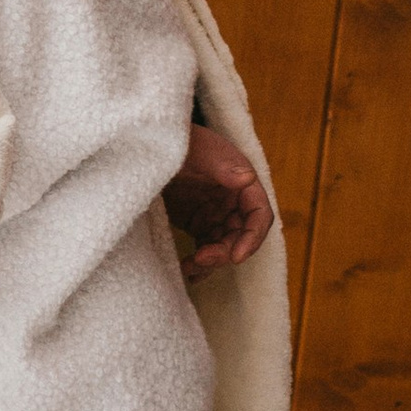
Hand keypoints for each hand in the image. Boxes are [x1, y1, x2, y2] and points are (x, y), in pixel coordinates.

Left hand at [166, 121, 272, 275]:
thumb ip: (222, 164)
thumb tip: (247, 179)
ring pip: (224, 247)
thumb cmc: (180, 139)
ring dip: (210, 261)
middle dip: (225, 253)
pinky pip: (206, 248)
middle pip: (241, 237)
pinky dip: (199, 262)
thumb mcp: (199, 149)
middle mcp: (234, 201)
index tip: (237, 257)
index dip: (252, 238)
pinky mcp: (199, 223)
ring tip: (188, 267)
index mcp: (243, 183)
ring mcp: (216, 214)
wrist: (151, 142)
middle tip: (200, 260)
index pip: (259, 215)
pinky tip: (185, 270)